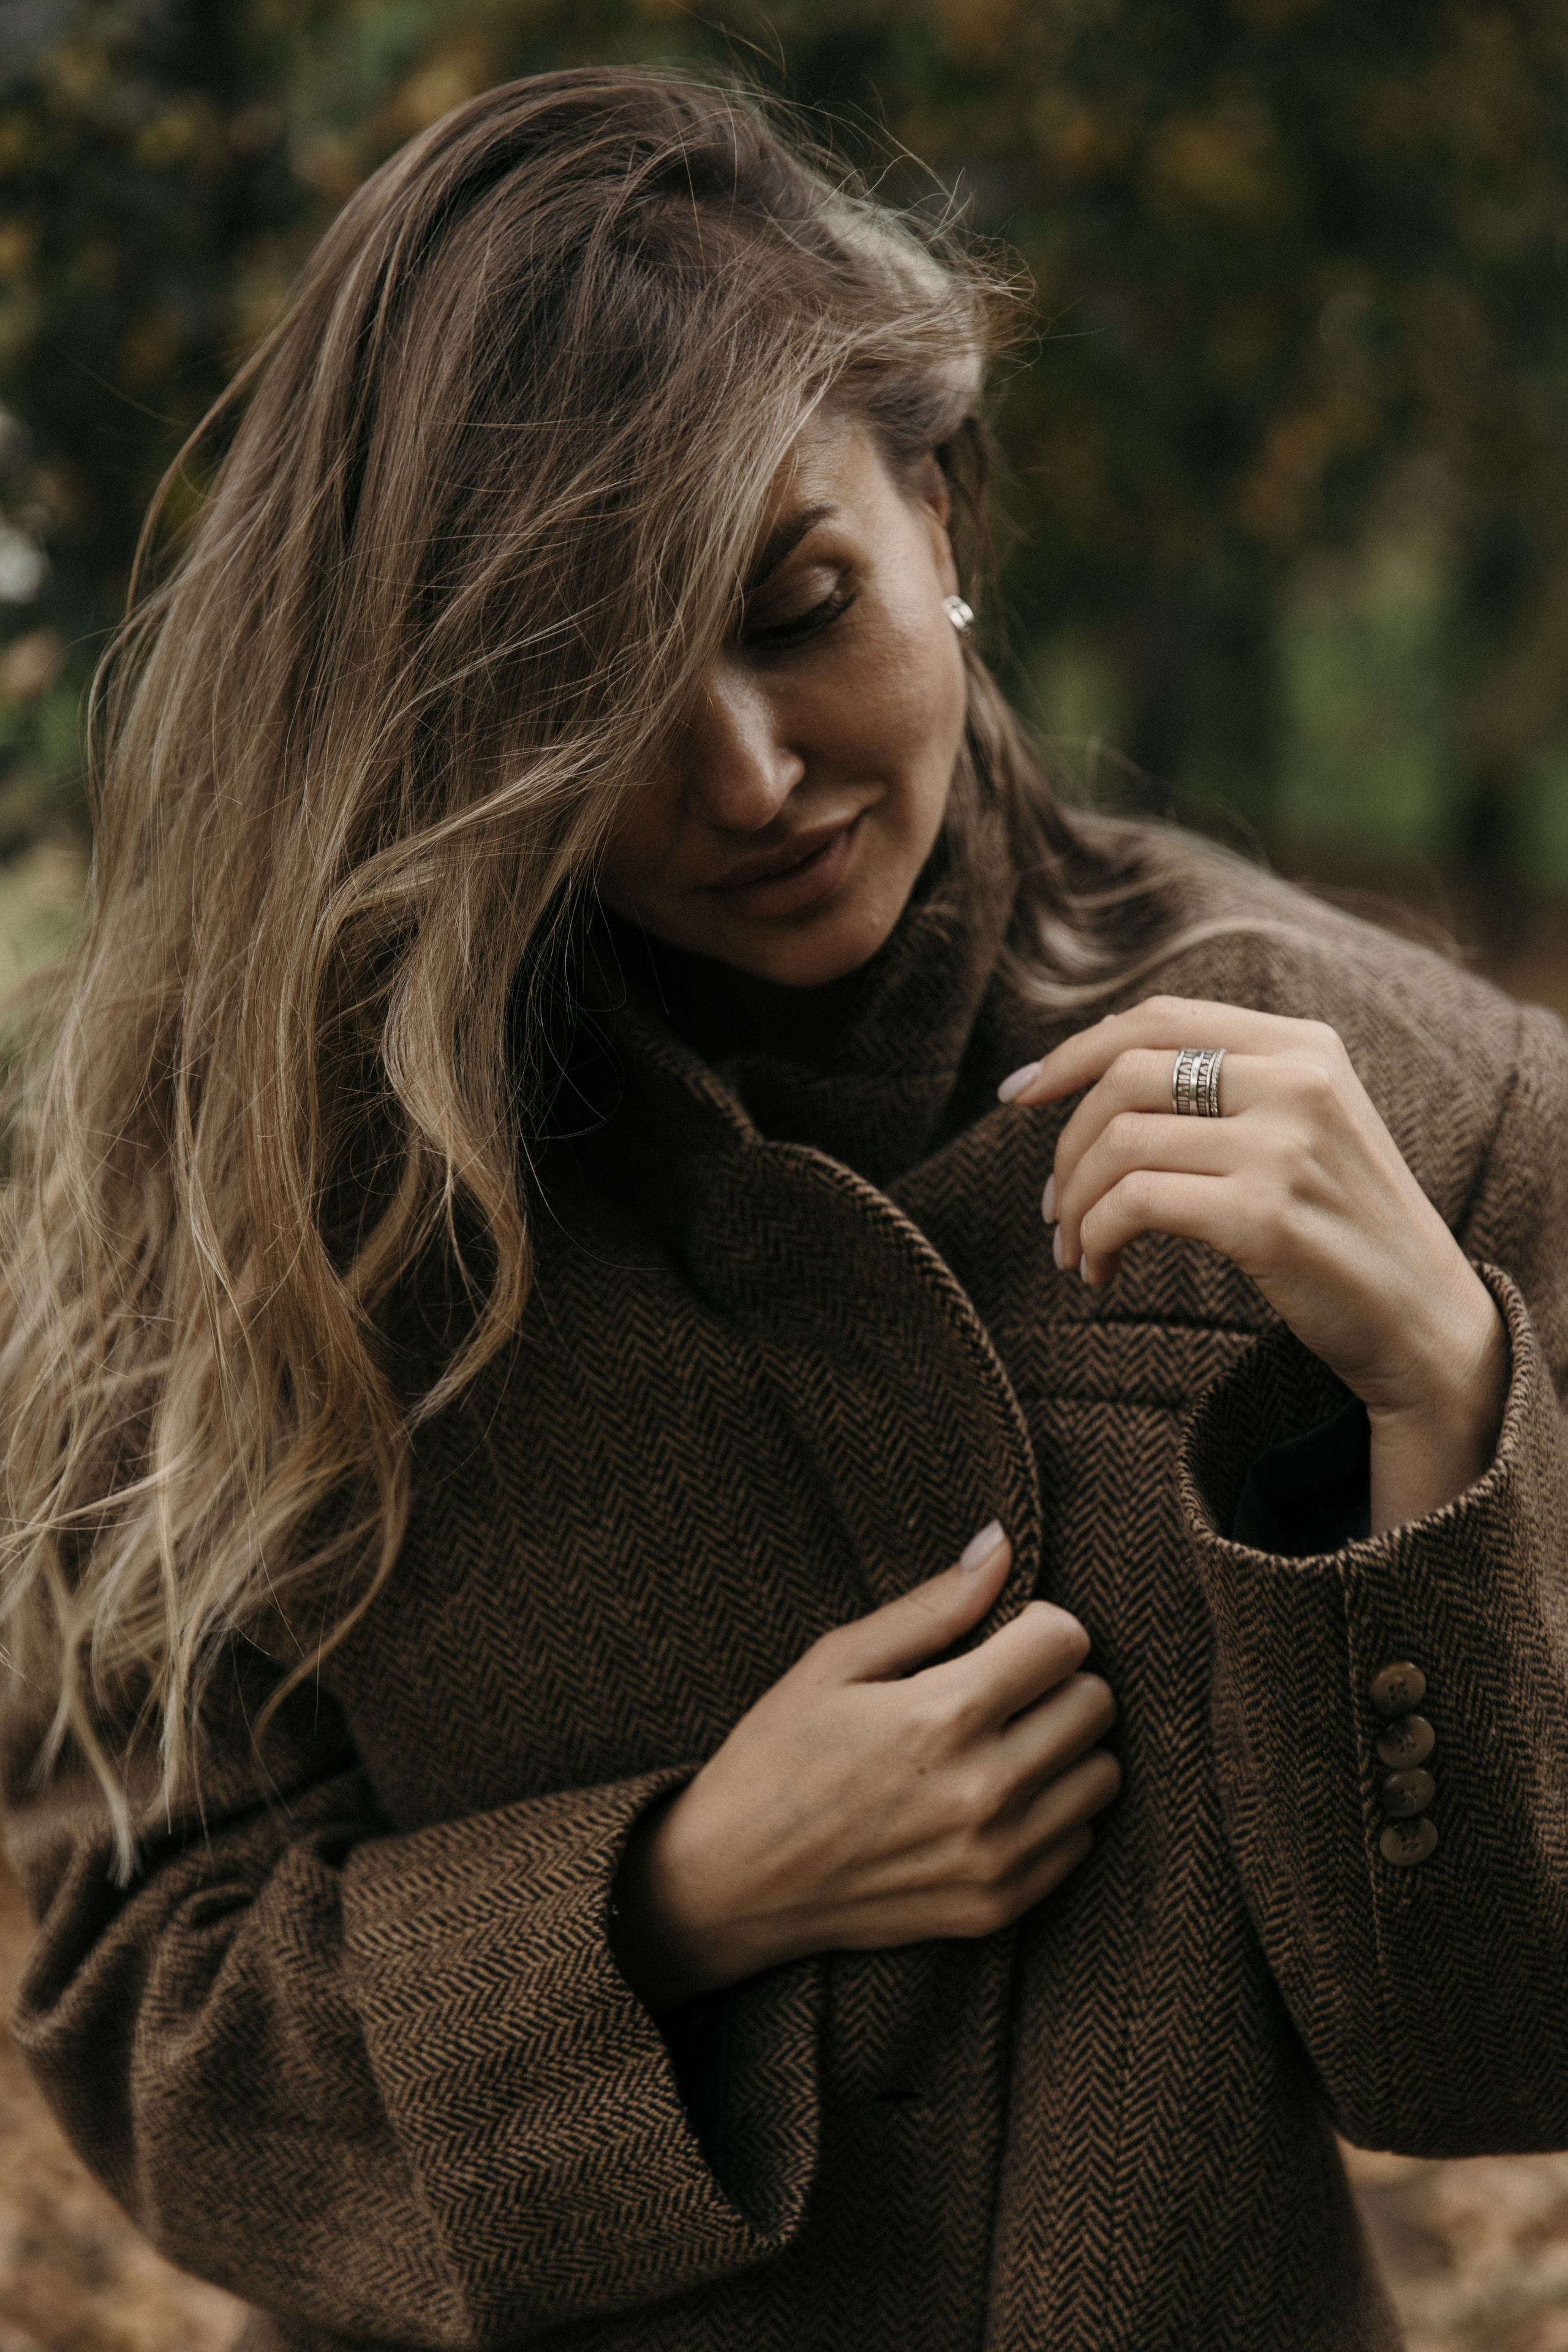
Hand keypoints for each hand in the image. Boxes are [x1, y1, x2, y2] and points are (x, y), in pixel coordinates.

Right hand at [610, 1525, 1118, 2013]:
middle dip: (1055, 1681)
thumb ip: (931, 1606)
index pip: (1067, 1640)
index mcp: (943, 1716)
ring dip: (1062, 1749)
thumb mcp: (835, 1662)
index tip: (1001, 1637)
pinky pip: (1079, 1841)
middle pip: (1095, 1704)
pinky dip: (1051, 1813)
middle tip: (997, 1689)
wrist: (731, 1886)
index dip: (1037, 1624)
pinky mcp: (997, 1908)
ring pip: (1101, 1774)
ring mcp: (996, 1859)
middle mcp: (985, 1791)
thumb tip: (999, 1545)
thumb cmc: (774, 1758)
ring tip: (998, 1743)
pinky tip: (991, 1801)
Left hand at [998, 995, 1507, 1533]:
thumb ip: (1224, 1086)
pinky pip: (1133, 1205)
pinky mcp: (1263, 1215)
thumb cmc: (1341, 1225)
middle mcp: (1296, 1080)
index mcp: (1303, 1044)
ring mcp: (1282, 1145)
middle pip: (1125, 1074)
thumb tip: (1088, 1076)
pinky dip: (1095, 1238)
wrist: (1421, 1317)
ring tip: (1073, 1248)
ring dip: (1074, 1203)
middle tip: (1052, 1203)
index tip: (1019, 1096)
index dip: (1073, 1052)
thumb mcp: (1303, 1126)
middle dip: (1065, 1142)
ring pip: (1119, 1143)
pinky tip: (1098, 1271)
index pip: (1159, 1018)